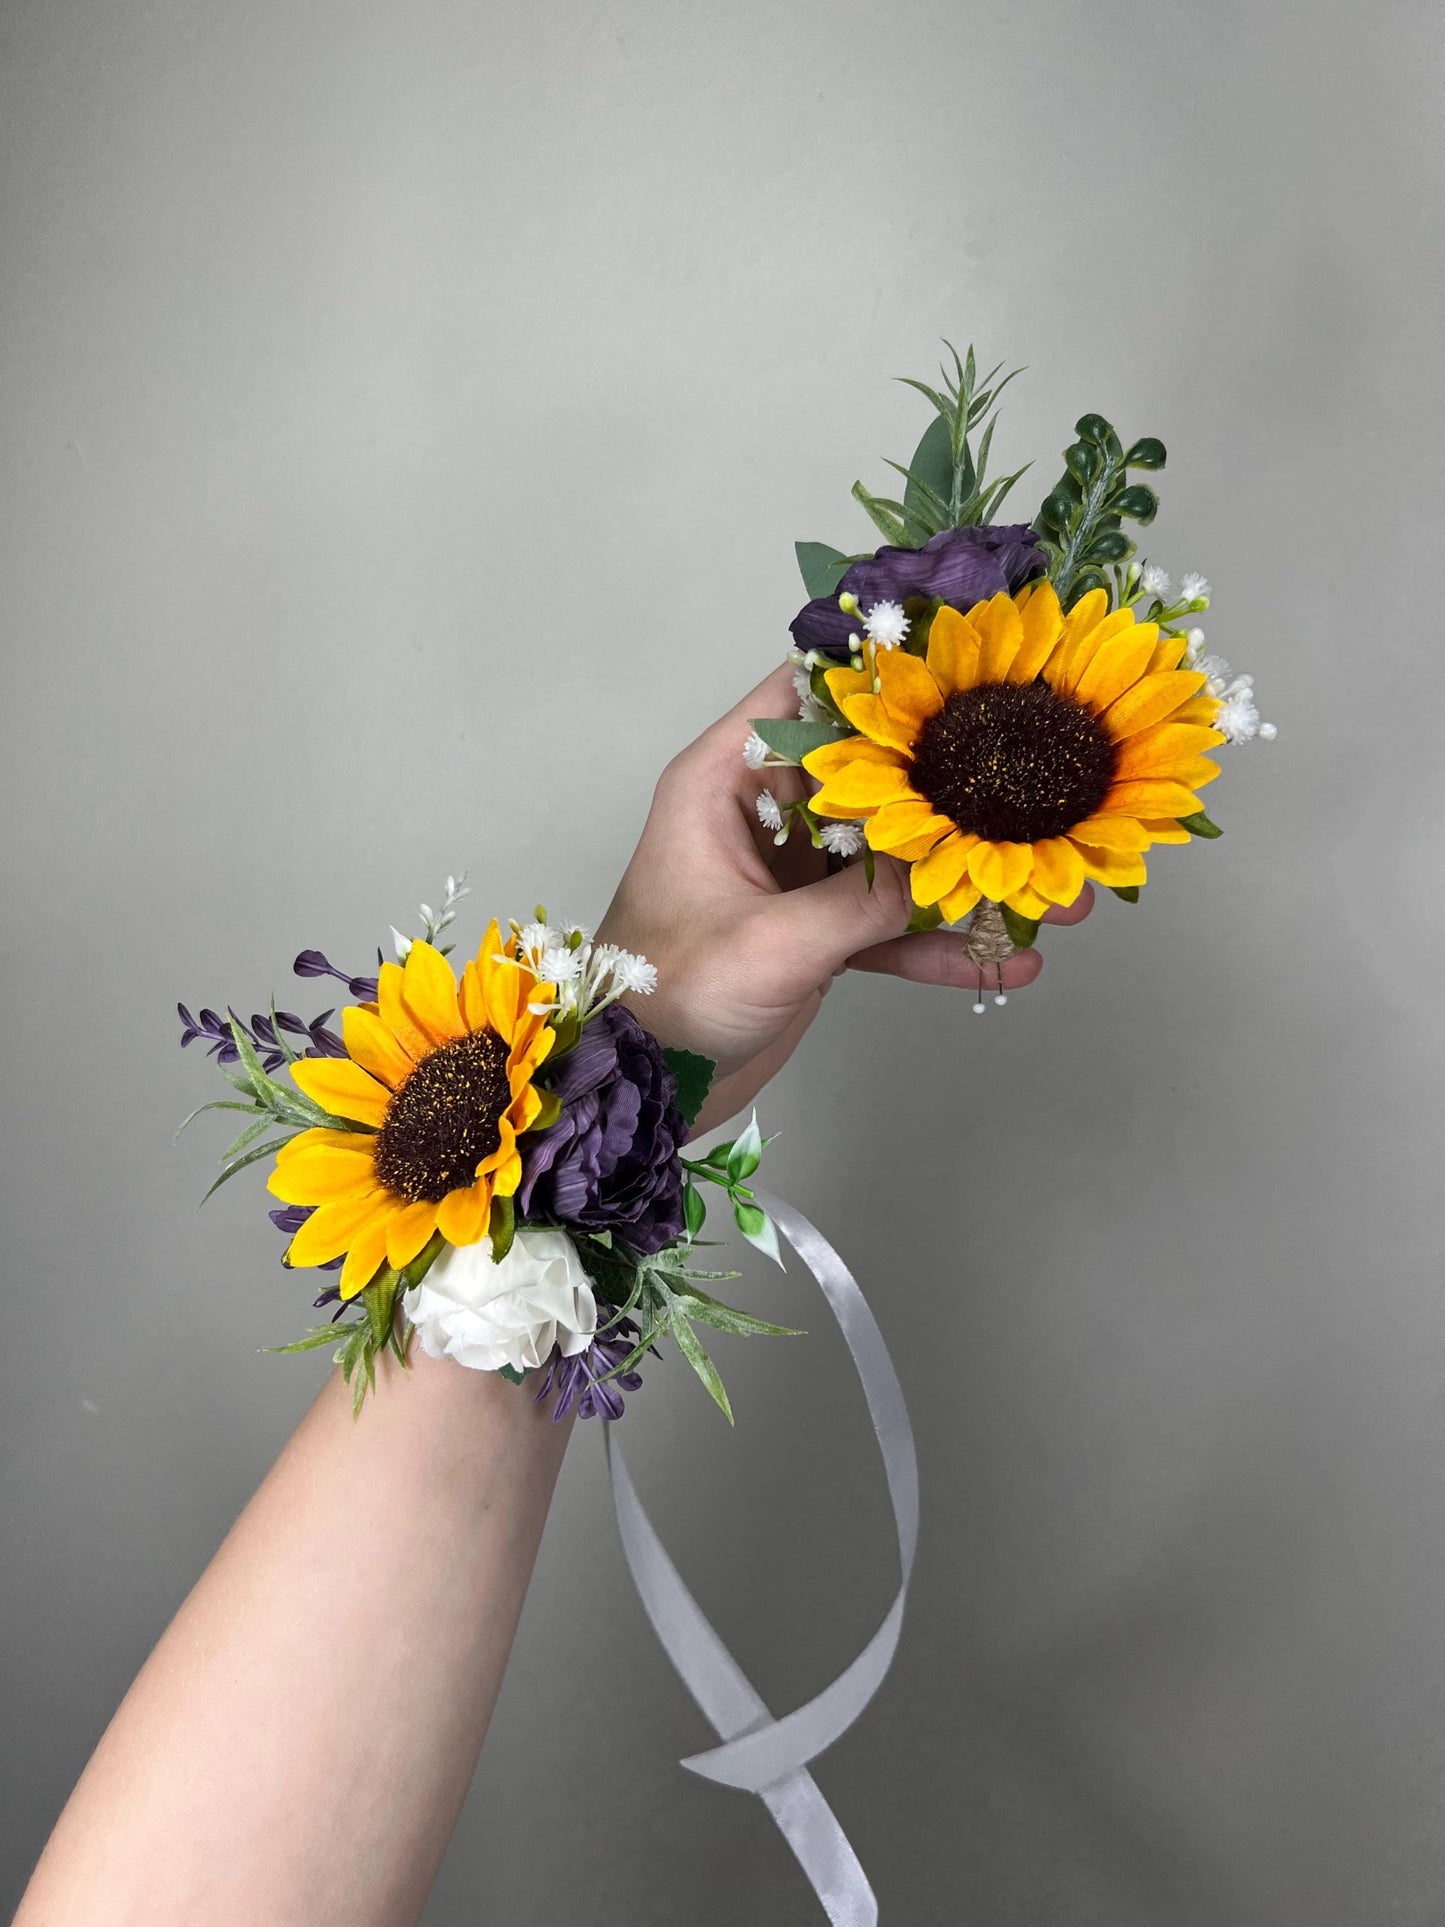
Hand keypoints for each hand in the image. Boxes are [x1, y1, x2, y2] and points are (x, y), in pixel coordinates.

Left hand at [598, 666, 1092, 1131]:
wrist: (638, 1092)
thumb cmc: (667, 999)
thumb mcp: (774, 943)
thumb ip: (867, 902)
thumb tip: (955, 868)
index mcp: (727, 782)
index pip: (807, 695)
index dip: (882, 679)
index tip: (967, 676)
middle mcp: (762, 813)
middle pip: (871, 777)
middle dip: (955, 795)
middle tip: (1040, 796)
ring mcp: (793, 875)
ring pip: (893, 857)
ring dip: (966, 880)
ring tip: (1056, 897)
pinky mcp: (815, 934)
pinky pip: (889, 925)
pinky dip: (942, 945)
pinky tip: (1011, 961)